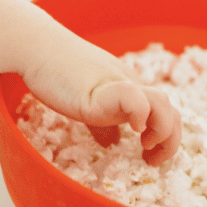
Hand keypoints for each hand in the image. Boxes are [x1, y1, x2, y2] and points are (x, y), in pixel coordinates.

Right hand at [0, 0, 181, 163]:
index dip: (166, 135)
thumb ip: (101, 120)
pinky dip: (140, 115)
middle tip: (151, 160)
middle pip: (171, 110)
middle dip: (170, 141)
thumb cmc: (56, 71)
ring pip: (162, 103)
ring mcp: (118, 86)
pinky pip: (133, 98)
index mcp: (129, 90)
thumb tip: (109, 143)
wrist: (35, 46)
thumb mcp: (88, 98)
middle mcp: (130, 86)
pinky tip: (131, 129)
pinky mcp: (101, 88)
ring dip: (162, 131)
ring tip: (145, 146)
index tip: (149, 155)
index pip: (164, 111)